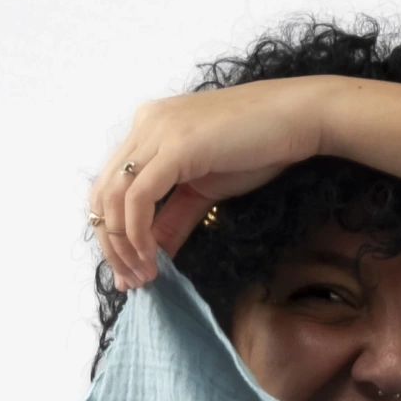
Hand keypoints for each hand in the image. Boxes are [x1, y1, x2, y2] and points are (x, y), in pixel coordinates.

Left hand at [88, 79, 344, 290]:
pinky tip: (153, 258)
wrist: (298, 118)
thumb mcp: (204, 190)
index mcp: (147, 128)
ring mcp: (156, 131)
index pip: (109, 187)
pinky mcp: (174, 146)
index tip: (129, 272)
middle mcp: (144, 124)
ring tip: (144, 276)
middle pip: (102, 194)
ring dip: (123, 246)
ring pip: (113, 198)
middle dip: (111, 245)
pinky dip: (138, 233)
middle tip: (133, 281)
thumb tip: (153, 256)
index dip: (111, 234)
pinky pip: (138, 198)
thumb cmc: (258, 147)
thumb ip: (173, 219)